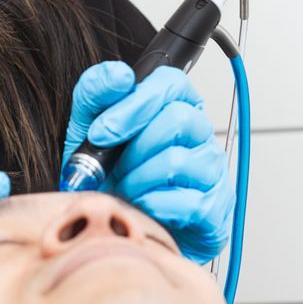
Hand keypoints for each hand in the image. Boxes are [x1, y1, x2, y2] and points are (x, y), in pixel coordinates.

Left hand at [62, 61, 232, 261]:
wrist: (117, 227)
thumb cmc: (108, 176)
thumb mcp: (86, 129)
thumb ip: (95, 94)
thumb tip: (119, 76)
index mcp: (175, 105)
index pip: (170, 83)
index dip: (134, 106)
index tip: (101, 132)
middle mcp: (200, 133)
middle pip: (178, 120)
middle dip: (133, 149)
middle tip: (113, 169)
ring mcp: (212, 170)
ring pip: (178, 161)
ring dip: (138, 180)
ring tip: (124, 190)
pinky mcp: (216, 208)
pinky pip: (188, 202)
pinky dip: (153, 207)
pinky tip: (142, 208)